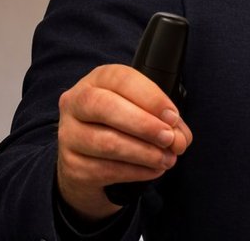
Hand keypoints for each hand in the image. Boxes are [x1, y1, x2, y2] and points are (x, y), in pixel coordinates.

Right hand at [56, 64, 192, 221]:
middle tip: (169, 139)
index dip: (151, 97)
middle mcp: (76, 103)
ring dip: (144, 153)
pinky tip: (153, 170)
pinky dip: (136, 171)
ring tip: (167, 159)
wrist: (91, 163)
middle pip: (105, 107)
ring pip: (107, 143)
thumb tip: (179, 138)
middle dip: (144, 124)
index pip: (121, 79)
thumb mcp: (142, 111)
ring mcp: (69, 135)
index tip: (172, 117)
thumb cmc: (122, 126)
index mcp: (98, 79)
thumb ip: (164, 119)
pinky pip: (106, 170)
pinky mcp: (72, 165)